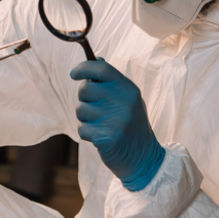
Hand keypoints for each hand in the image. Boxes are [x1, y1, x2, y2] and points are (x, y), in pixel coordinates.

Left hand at [71, 59, 164, 190]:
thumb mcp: (128, 100)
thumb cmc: (132, 126)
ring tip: (102, 125)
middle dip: (84, 99)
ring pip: (81, 110)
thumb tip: (96, 59)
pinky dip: (87, 134)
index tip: (74, 73)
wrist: (144, 158)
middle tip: (96, 109)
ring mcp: (116, 120)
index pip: (101, 69)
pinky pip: (82, 129)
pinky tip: (100, 137)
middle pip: (85, 89)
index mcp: (129, 89)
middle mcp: (124, 102)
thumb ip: (112, 81)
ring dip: (86, 119)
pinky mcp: (107, 138)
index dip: (83, 68)